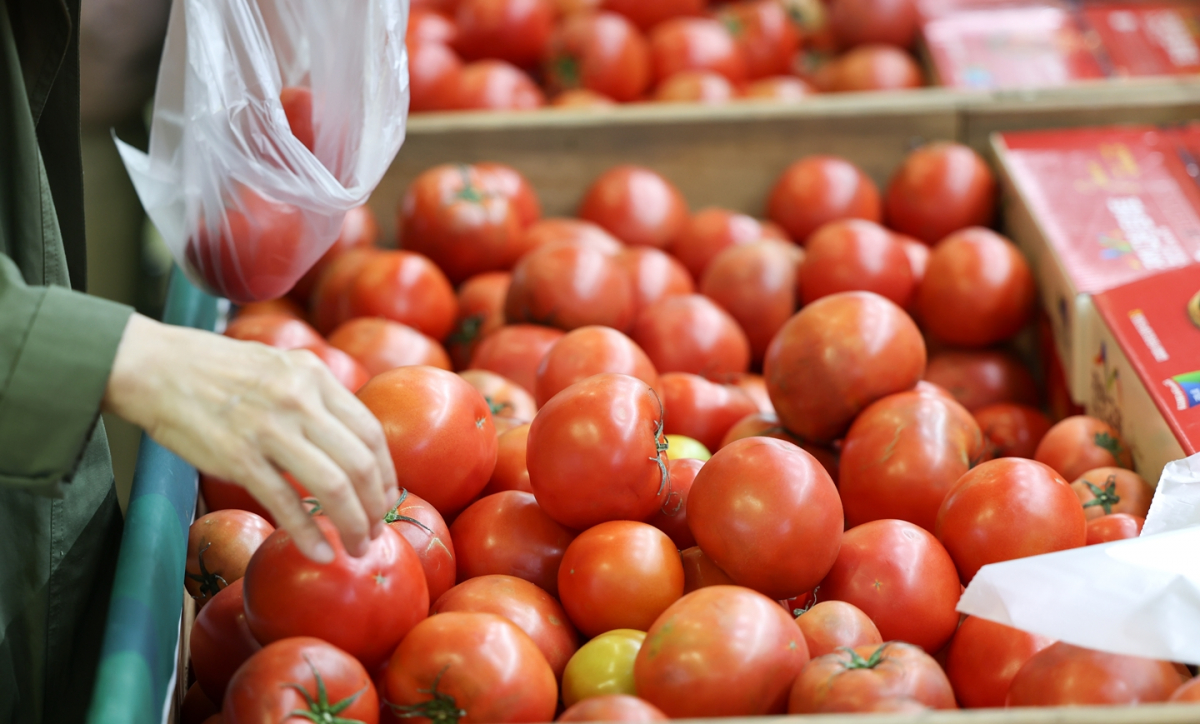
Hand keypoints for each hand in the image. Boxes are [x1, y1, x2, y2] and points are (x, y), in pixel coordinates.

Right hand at [103, 314, 397, 562]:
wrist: (155, 367)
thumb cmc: (218, 372)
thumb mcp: (281, 367)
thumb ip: (315, 397)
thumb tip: (347, 439)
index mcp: (315, 376)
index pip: (370, 431)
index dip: (386, 472)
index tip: (388, 497)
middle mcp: (300, 399)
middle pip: (360, 463)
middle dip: (376, 506)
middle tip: (376, 531)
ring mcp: (270, 428)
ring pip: (333, 486)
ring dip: (352, 524)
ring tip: (356, 546)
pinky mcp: (237, 456)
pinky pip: (285, 502)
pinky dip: (308, 533)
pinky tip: (319, 552)